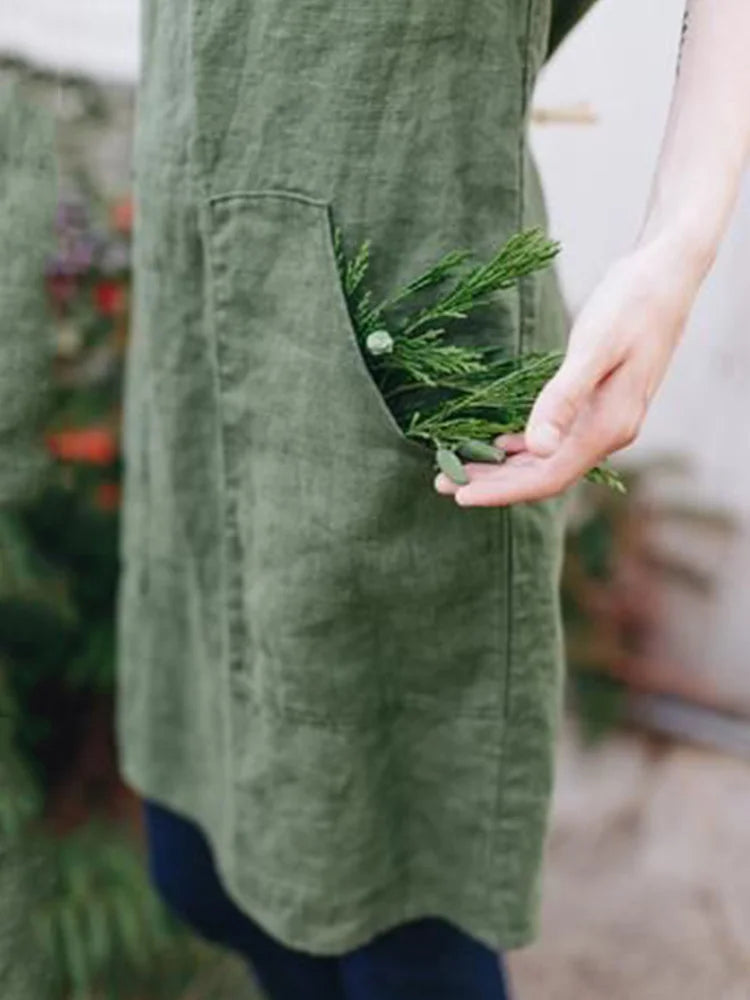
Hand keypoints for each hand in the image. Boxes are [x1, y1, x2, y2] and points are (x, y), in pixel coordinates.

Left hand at [435, 235, 708, 506]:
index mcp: (608, 427)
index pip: (548, 477)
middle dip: (493, 483)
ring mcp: (605, 419)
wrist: (668, 274)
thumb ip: (563, 398)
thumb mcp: (593, 348)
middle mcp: (609, 432)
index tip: (458, 495)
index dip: (502, 491)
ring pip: (547, 459)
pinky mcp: (599, 403)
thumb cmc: (631, 304)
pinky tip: (499, 445)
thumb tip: (536, 447)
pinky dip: (523, 446)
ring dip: (503, 467)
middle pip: (544, 475)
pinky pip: (556, 438)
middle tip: (439, 483)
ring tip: (457, 468)